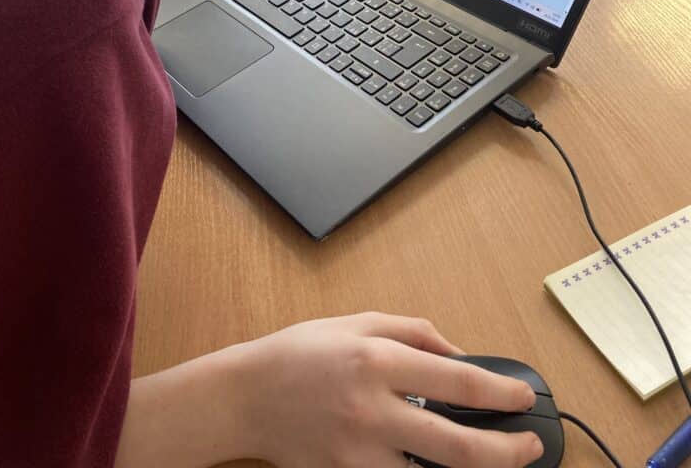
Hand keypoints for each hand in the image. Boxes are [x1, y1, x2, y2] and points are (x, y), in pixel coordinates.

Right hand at [241, 313, 542, 467]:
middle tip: (530, 448)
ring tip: (493, 463)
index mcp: (377, 361)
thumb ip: (413, 332)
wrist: (246, 396)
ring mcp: (360, 454)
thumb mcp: (357, 322)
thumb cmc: (300, 353)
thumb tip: (459, 354)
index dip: (501, 395)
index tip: (523, 399)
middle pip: (459, 447)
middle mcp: (373, 411)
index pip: (458, 383)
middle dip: (507, 452)